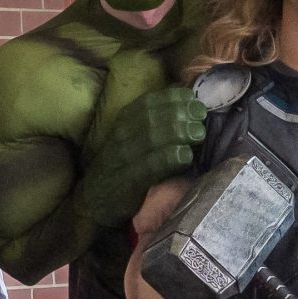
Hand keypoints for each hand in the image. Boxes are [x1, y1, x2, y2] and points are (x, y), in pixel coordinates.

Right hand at [75, 86, 205, 227]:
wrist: (96, 200)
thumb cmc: (123, 165)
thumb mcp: (134, 135)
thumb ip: (155, 121)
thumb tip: (187, 102)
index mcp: (124, 120)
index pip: (150, 100)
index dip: (176, 98)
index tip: (194, 102)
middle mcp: (122, 134)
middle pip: (155, 116)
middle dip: (183, 114)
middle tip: (201, 120)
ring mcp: (125, 156)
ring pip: (154, 136)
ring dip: (182, 133)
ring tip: (198, 137)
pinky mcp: (130, 179)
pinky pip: (153, 164)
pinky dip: (174, 158)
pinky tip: (186, 157)